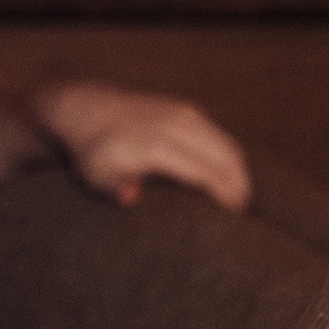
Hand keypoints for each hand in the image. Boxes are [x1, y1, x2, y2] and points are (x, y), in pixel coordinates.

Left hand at [29, 82, 251, 211]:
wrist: (86, 108)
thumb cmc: (94, 152)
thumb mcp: (96, 176)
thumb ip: (116, 189)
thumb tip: (131, 197)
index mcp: (156, 145)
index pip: (207, 173)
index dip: (226, 197)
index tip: (235, 220)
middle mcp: (175, 126)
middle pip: (226, 160)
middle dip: (240, 189)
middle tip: (242, 216)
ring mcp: (184, 114)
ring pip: (229, 147)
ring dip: (240, 175)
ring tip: (240, 201)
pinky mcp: (188, 110)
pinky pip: (222, 137)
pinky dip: (231, 160)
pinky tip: (230, 179)